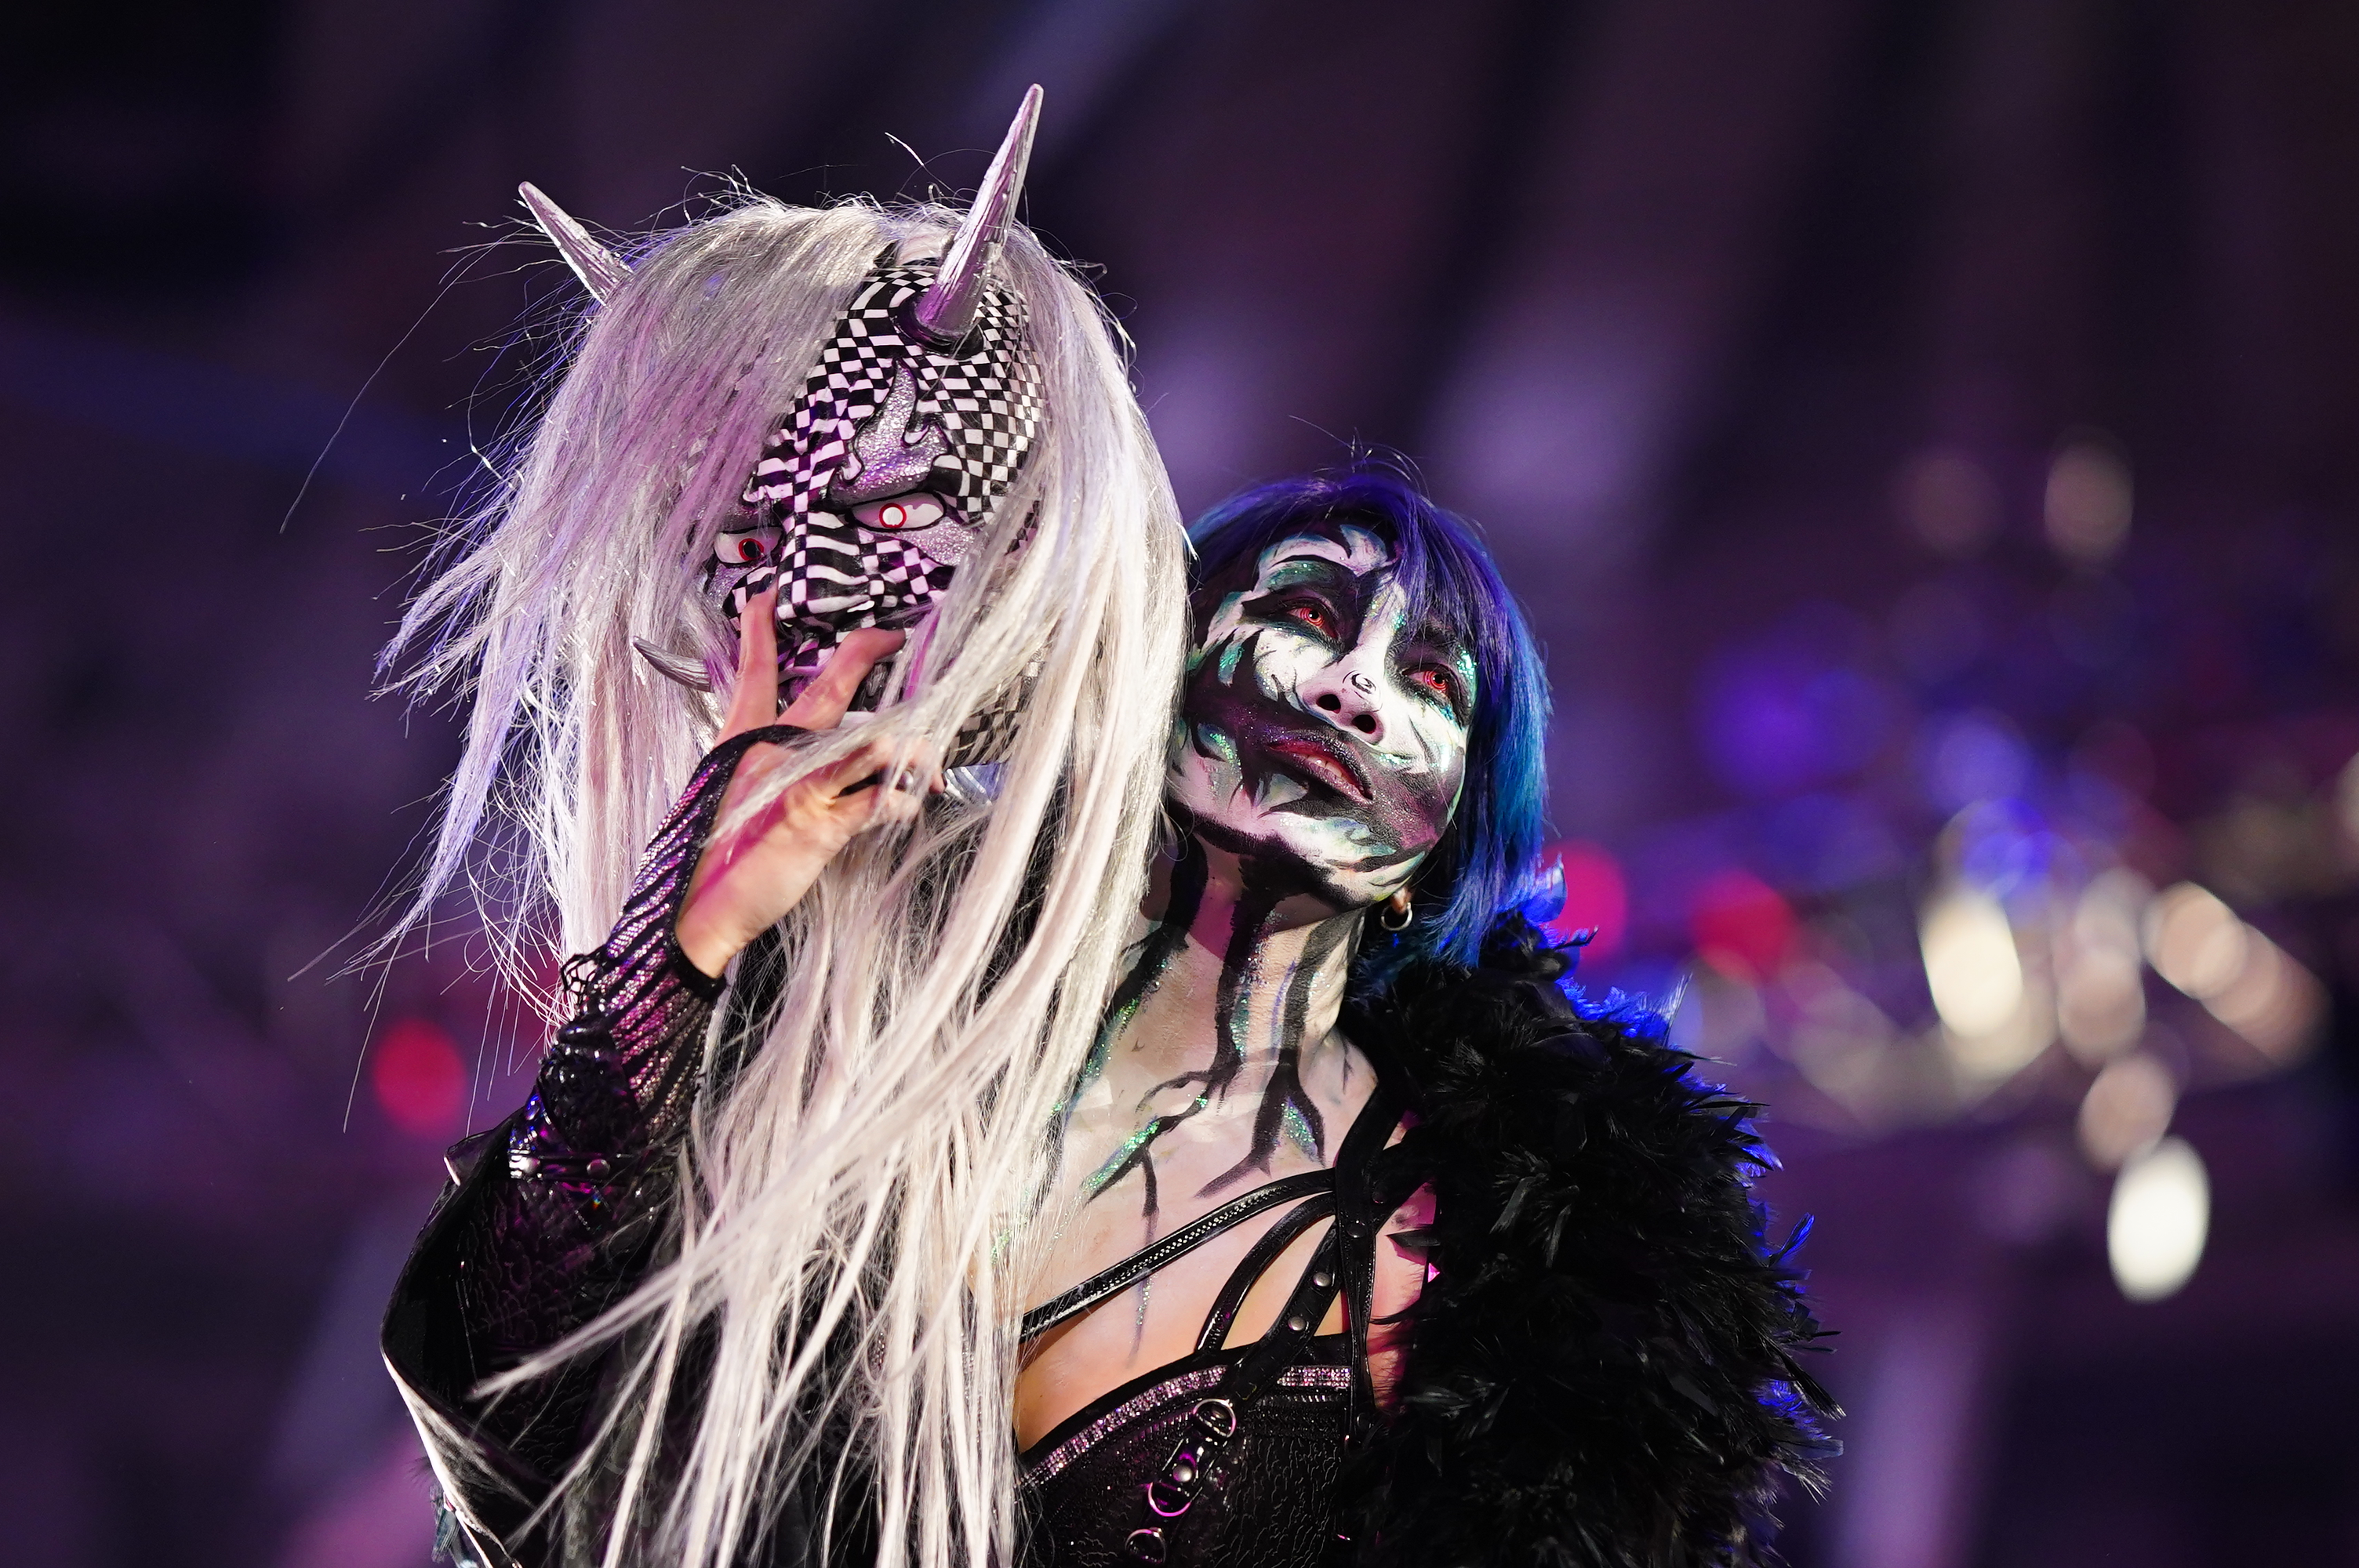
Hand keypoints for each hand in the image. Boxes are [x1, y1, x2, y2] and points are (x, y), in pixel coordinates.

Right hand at [674, 589, 936, 976]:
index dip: (759, 631)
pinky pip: (879, 800)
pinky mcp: (819, 824)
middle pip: (826, 691)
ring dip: (909, 747)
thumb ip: (759, 768)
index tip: (767, 598)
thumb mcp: (724, 796)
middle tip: (893, 636)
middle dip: (864, 654)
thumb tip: (797, 756)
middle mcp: (770, 755)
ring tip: (926, 759)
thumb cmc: (708, 859)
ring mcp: (797, 786)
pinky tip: (909, 804)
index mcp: (739, 743)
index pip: (752, 673)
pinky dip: (902, 800)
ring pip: (870, 742)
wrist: (693, 914)